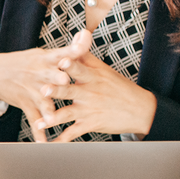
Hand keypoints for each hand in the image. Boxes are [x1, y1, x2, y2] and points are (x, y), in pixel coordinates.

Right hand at [0, 46, 77, 139]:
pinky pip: (34, 119)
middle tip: (64, 81)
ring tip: (53, 119)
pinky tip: (43, 143)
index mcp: (47, 60)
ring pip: (43, 101)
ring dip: (48, 110)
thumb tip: (87, 34)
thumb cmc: (25, 63)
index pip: (63, 53)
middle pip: (52, 77)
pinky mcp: (26, 105)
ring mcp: (33, 91)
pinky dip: (38, 132)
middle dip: (58, 80)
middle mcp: (40, 75)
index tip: (81, 47)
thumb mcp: (44, 53)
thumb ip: (69, 48)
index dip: (72, 50)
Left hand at [32, 29, 157, 140]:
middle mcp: (89, 93)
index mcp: (92, 77)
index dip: (70, 65)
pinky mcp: (89, 125)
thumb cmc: (118, 87)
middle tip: (43, 91)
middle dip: (57, 91)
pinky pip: (72, 134)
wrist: (140, 110)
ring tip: (39, 123)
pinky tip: (47, 145)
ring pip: (68, 114)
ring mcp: (88, 110)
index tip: (60, 61)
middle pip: (70, 91)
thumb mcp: (103, 69)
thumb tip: (80, 33)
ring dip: (53, 119)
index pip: (80, 69)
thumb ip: (86, 54)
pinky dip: (59, 141)